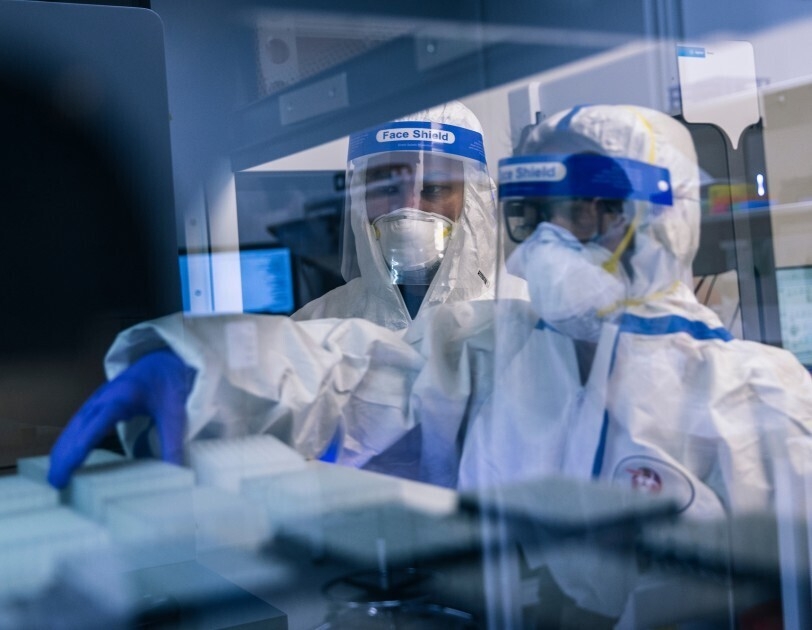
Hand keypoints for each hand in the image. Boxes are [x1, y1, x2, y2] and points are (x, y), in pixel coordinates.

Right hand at [48, 349, 194, 488]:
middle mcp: (103, 398)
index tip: (66, 470)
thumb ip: (173, 443)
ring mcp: (97, 400)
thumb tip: (176, 471)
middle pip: (77, 428)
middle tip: (56, 483)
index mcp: (122, 398)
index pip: (94, 426)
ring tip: (57, 476)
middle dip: (64, 455)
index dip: (78, 449)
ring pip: (73, 426)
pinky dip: (69, 441)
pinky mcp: (97, 404)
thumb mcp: (175, 415)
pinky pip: (78, 424)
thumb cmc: (168, 385)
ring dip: (63, 450)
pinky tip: (65, 457)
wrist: (164, 362)